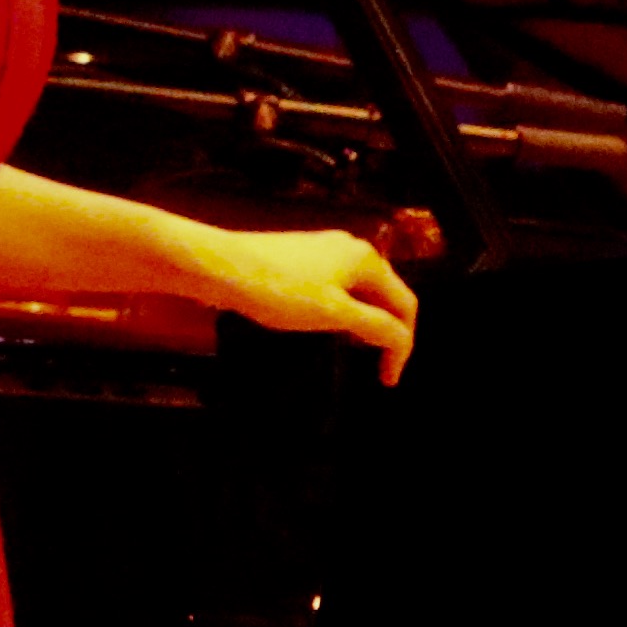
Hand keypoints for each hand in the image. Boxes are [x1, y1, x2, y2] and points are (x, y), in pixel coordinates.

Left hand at [206, 223, 419, 381]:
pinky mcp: (302, 257)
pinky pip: (336, 286)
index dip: (402, 345)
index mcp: (368, 259)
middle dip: (385, 331)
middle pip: (385, 295)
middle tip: (373, 366)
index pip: (405, 304)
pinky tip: (323, 325)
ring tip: (350, 349)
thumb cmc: (279, 289)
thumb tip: (401, 339)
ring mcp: (325, 249)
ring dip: (362, 322)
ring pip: (360, 291)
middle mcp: (352, 248)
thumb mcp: (334, 313)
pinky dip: (340, 310)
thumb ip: (375, 327)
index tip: (387, 379)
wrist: (221, 266)